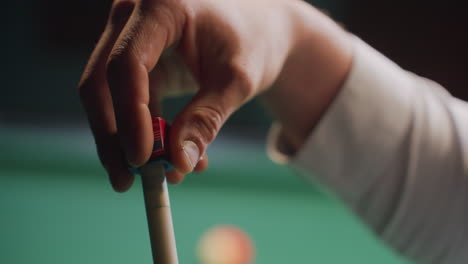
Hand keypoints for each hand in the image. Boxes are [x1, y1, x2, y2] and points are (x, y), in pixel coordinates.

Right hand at [78, 0, 351, 191]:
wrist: (259, 30)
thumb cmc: (252, 43)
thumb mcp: (237, 80)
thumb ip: (207, 119)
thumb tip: (179, 165)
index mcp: (162, 7)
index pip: (128, 63)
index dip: (129, 115)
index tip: (142, 159)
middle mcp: (135, 17)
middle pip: (102, 82)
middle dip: (113, 136)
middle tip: (127, 182)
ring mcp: (132, 37)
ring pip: (108, 96)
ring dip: (126, 141)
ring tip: (154, 178)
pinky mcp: (138, 61)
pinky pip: (129, 102)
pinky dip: (145, 133)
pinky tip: (171, 158)